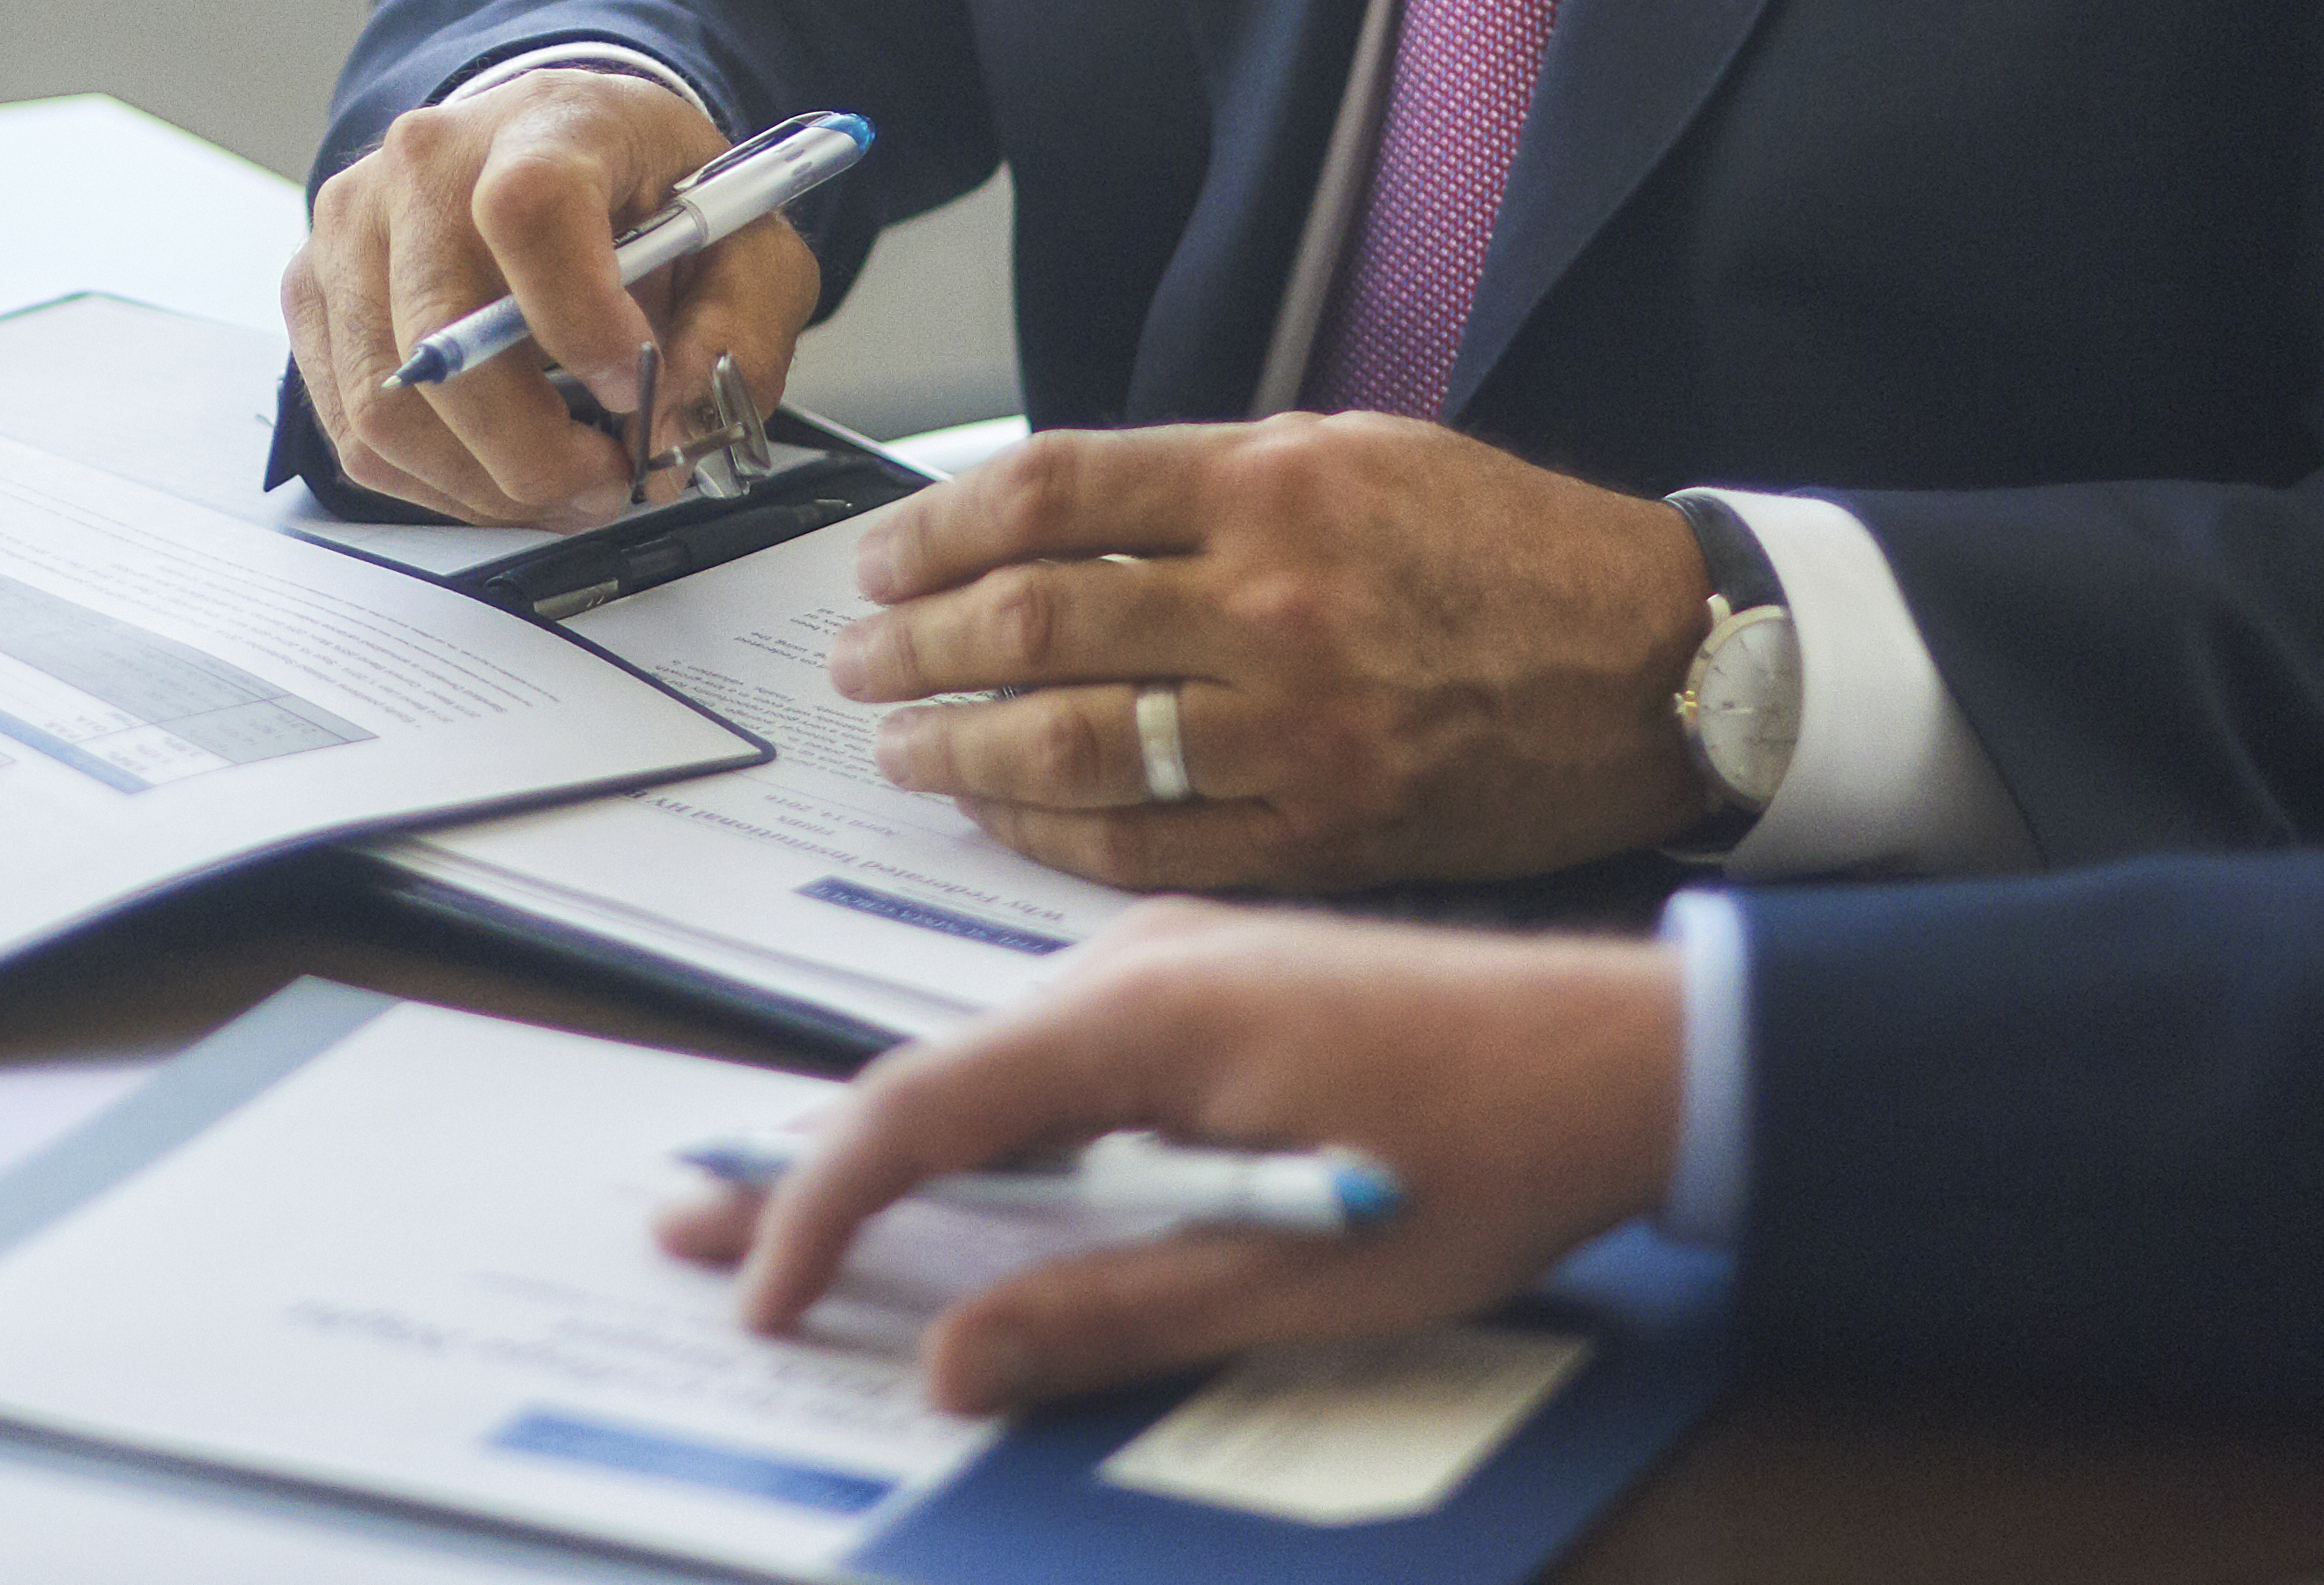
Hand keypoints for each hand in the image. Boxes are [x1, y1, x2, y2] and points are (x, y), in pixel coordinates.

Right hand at [281, 64, 828, 528]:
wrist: (552, 148)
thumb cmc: (641, 193)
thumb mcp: (745, 239)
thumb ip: (739, 327)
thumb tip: (673, 417)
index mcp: (545, 122)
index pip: (526, 210)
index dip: (578, 319)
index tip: (634, 382)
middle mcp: (424, 161)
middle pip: (441, 337)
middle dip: (536, 452)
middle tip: (610, 481)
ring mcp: (351, 225)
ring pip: (387, 406)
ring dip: (485, 484)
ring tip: (562, 480)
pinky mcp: (313, 289)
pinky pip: (353, 431)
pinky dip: (436, 481)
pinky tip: (499, 466)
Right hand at [652, 899, 1684, 1411]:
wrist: (1629, 1051)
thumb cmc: (1487, 1160)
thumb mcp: (1298, 1276)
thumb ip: (1113, 1312)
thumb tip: (951, 1361)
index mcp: (1138, 1015)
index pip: (920, 1106)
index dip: (820, 1206)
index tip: (757, 1291)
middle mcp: (1133, 961)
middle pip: (933, 1073)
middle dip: (814, 1170)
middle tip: (694, 1230)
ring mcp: (1170, 961)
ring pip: (996, 1069)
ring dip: (907, 1152)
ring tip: (801, 1221)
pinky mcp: (1208, 984)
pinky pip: (1063, 1061)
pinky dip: (996, 1130)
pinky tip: (973, 1187)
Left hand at [827, 417, 1712, 891]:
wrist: (1658, 661)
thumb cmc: (1504, 547)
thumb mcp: (1354, 453)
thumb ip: (1201, 483)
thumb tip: (1044, 520)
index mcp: (1271, 485)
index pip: (1044, 497)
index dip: (932, 531)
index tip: (880, 559)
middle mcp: (1272, 602)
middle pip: (1029, 622)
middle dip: (912, 647)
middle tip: (858, 661)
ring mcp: (1296, 728)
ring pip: (1068, 744)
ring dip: (958, 749)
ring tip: (904, 746)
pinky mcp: (1324, 829)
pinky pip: (1147, 842)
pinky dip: (1051, 836)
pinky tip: (1005, 818)